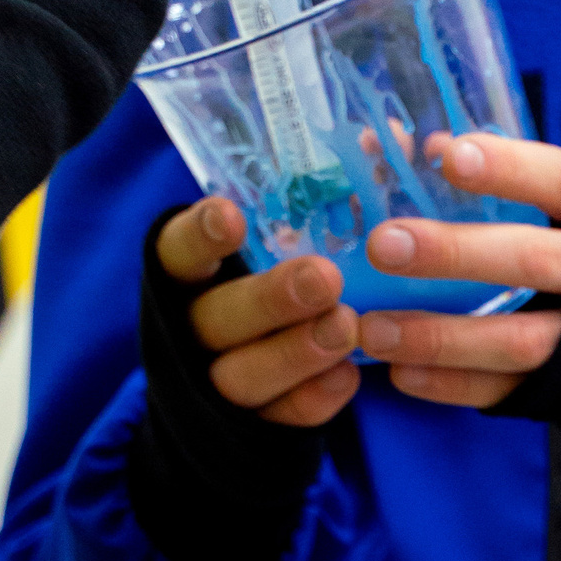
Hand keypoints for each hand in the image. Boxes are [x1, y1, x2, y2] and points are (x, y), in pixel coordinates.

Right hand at [156, 194, 360, 428]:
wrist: (244, 388)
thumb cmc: (272, 288)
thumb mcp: (280, 244)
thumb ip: (320, 200)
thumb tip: (383, 134)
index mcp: (187, 279)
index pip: (177, 254)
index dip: (198, 236)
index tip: (230, 215)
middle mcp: (192, 329)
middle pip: (216, 318)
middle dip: (269, 299)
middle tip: (323, 277)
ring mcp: (217, 383)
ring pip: (244, 374)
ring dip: (295, 352)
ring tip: (344, 326)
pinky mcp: (254, 426)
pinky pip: (281, 417)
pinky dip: (314, 399)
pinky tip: (349, 378)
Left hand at [355, 138, 560, 408]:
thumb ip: (512, 180)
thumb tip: (417, 145)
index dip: (512, 170)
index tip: (451, 156)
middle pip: (534, 262)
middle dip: (458, 254)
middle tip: (384, 245)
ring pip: (519, 340)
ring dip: (442, 336)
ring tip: (373, 330)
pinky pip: (513, 391)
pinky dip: (456, 385)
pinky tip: (403, 374)